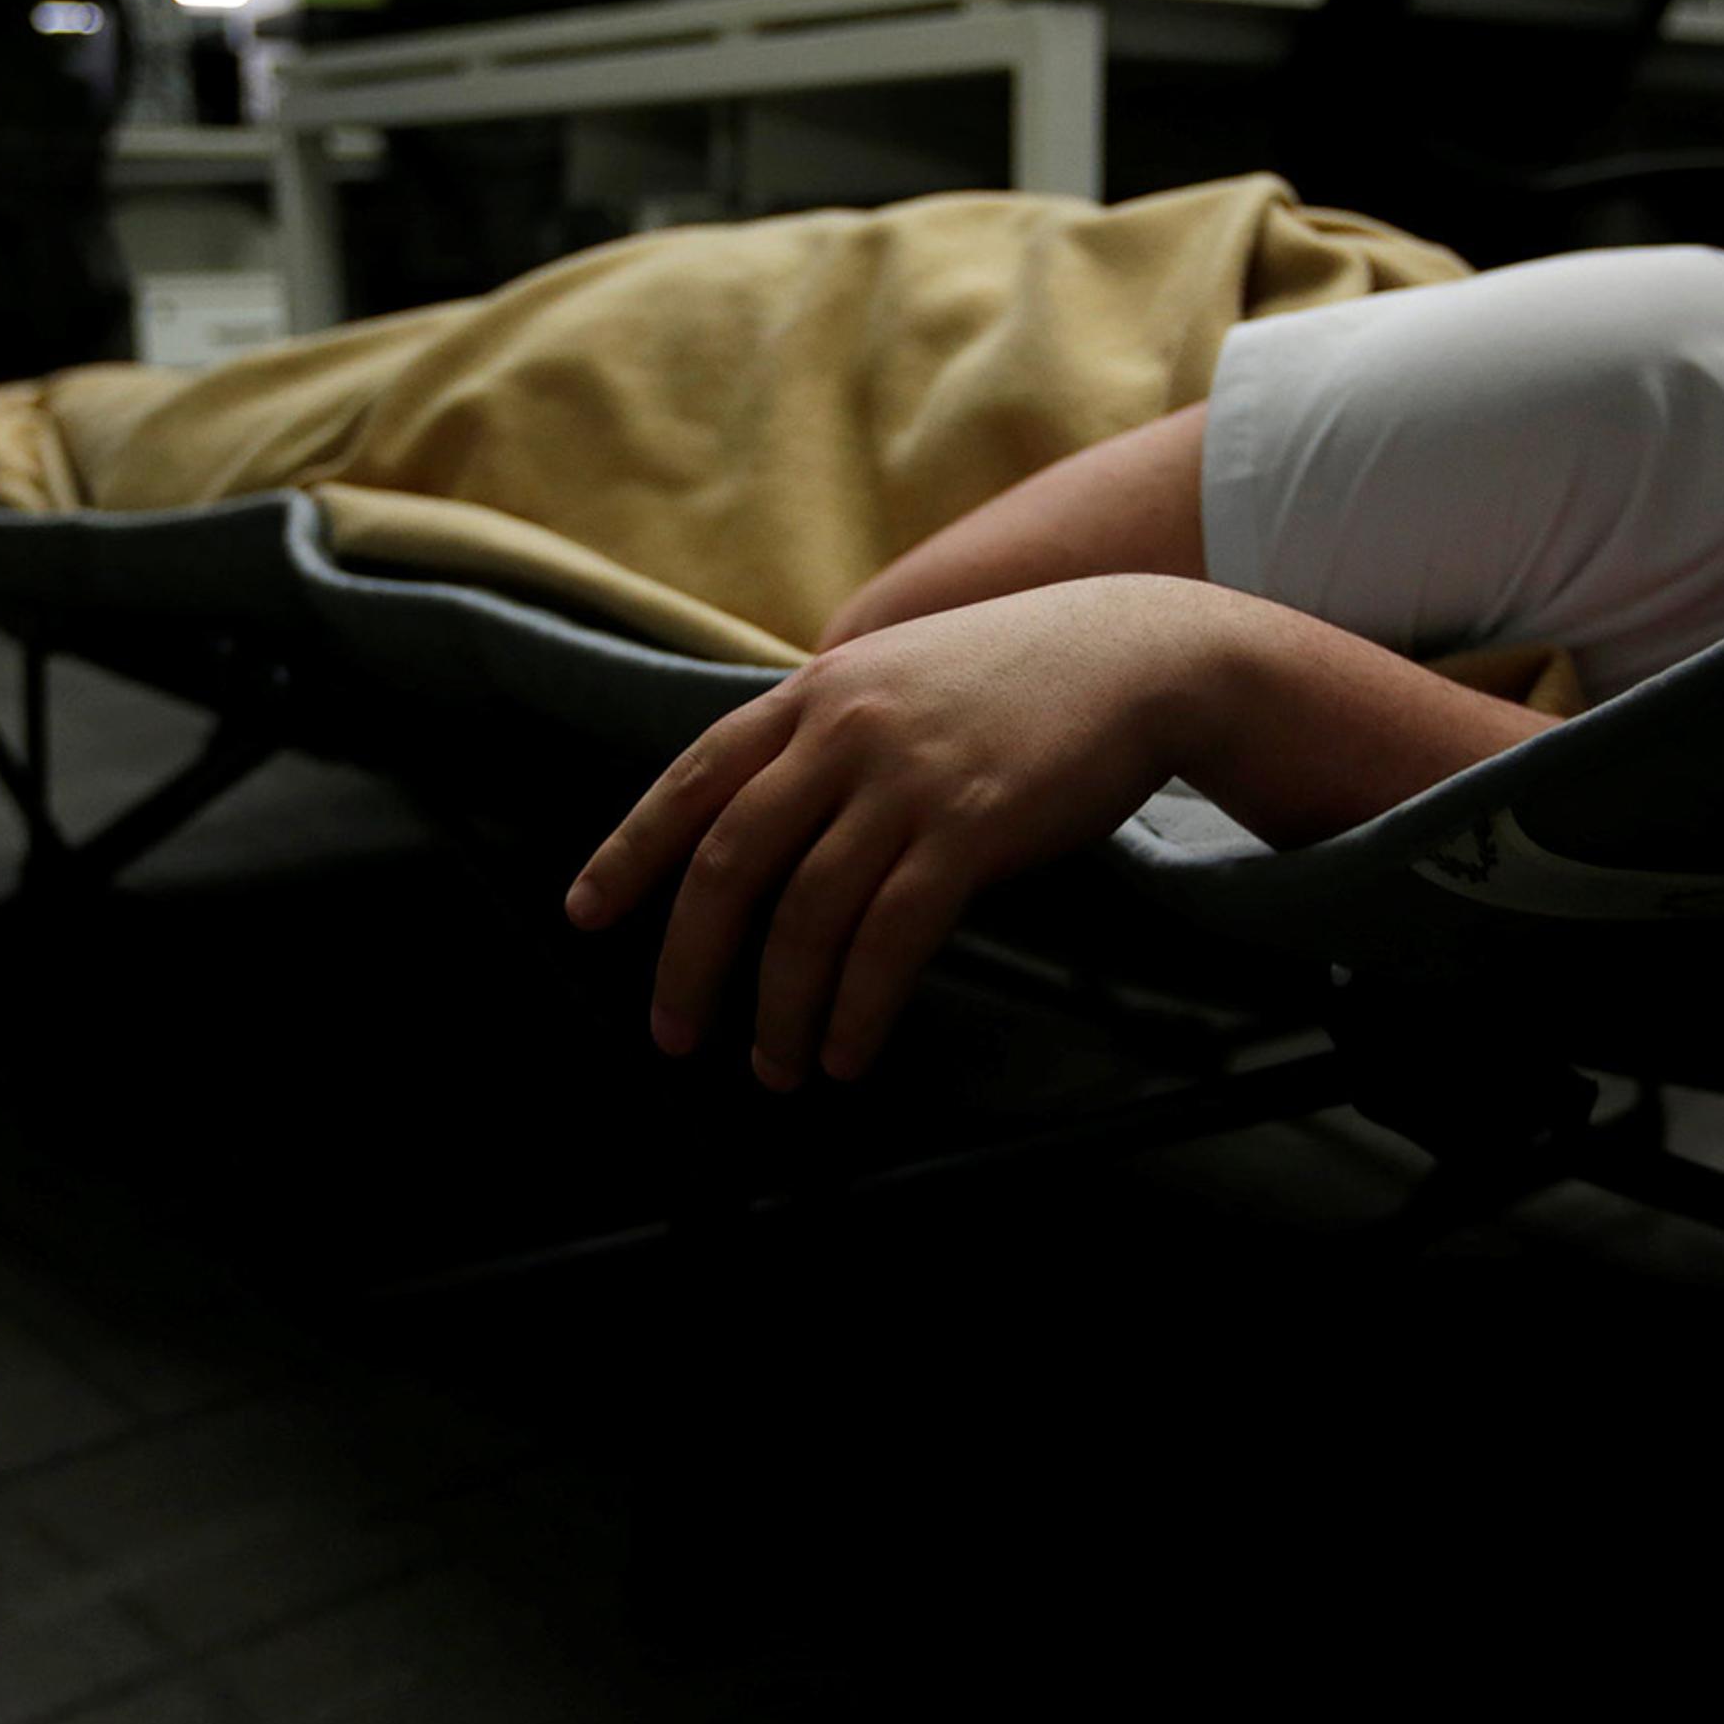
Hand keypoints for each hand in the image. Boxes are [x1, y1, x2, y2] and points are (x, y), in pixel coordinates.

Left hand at [564, 576, 1219, 1088]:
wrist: (1138, 655)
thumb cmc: (1017, 679)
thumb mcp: (899, 677)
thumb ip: (829, 733)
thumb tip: (765, 818)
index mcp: (815, 692)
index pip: (693, 777)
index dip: (630, 852)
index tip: (585, 915)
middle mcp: (844, 729)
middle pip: (730, 861)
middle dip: (688, 961)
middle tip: (672, 1034)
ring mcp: (906, 777)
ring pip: (805, 915)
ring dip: (777, 1009)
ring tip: (773, 1069)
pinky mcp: (972, 828)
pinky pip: (889, 939)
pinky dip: (855, 1008)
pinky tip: (844, 1053)